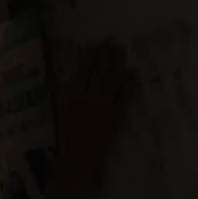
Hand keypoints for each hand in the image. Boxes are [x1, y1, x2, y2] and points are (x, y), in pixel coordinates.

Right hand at [57, 37, 136, 195]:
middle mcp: (88, 98)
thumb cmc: (69, 134)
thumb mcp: (64, 109)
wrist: (78, 158)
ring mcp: (104, 106)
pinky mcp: (117, 116)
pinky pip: (125, 96)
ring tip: (123, 50)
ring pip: (113, 79)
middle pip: (99, 70)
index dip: (90, 54)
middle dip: (106, 53)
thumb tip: (80, 72)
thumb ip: (71, 91)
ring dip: (118, 63)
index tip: (95, 42)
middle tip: (113, 40)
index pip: (82, 69)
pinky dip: (130, 83)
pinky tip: (133, 72)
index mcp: (72, 95)